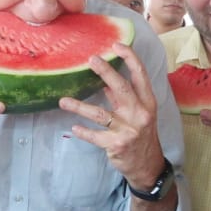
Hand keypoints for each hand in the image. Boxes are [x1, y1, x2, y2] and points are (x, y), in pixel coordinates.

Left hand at [60, 43, 166, 188]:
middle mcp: (140, 113)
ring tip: (63, 101)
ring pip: (101, 114)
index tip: (116, 45)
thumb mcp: (138, 114)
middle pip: (122, 88)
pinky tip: (74, 128)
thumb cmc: (141, 135)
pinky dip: (84, 132)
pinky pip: (96, 136)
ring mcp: (129, 129)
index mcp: (147, 102)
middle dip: (106, 72)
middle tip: (91, 59)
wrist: (147, 166)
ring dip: (79, 107)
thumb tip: (104, 81)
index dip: (130, 58)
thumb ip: (122, 98)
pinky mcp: (117, 144)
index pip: (140, 75)